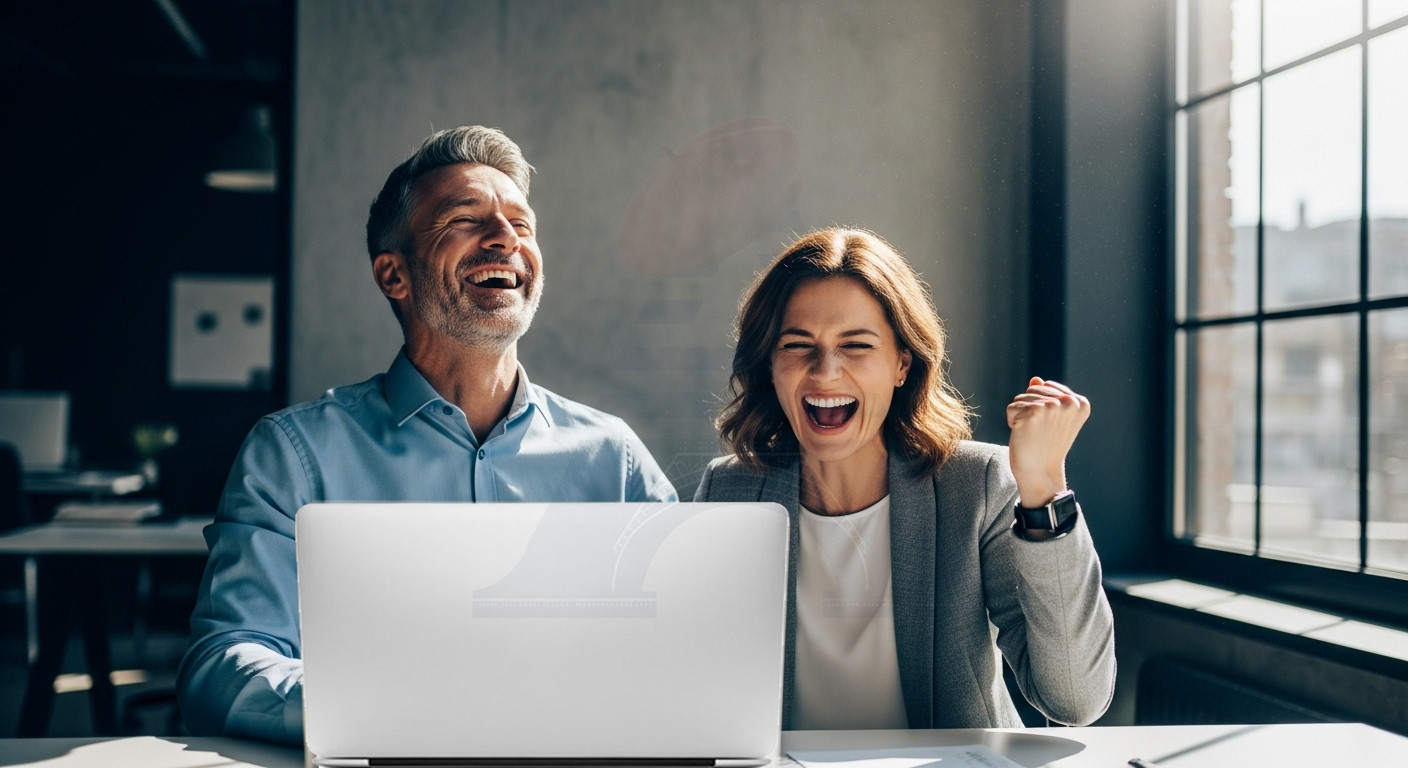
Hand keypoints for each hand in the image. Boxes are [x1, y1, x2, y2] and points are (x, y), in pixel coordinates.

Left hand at [1006, 377, 1090, 507]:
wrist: (1040, 473)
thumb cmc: (1045, 446)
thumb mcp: (1051, 418)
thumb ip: (1046, 396)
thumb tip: (1035, 378)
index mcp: (1080, 403)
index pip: (1046, 387)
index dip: (1041, 408)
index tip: (1050, 427)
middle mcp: (1070, 402)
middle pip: (1033, 390)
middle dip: (1029, 411)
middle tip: (1040, 433)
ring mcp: (1053, 406)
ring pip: (1021, 398)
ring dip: (1021, 417)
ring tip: (1033, 435)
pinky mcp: (1034, 412)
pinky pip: (1011, 408)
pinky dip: (1012, 422)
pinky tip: (1024, 436)